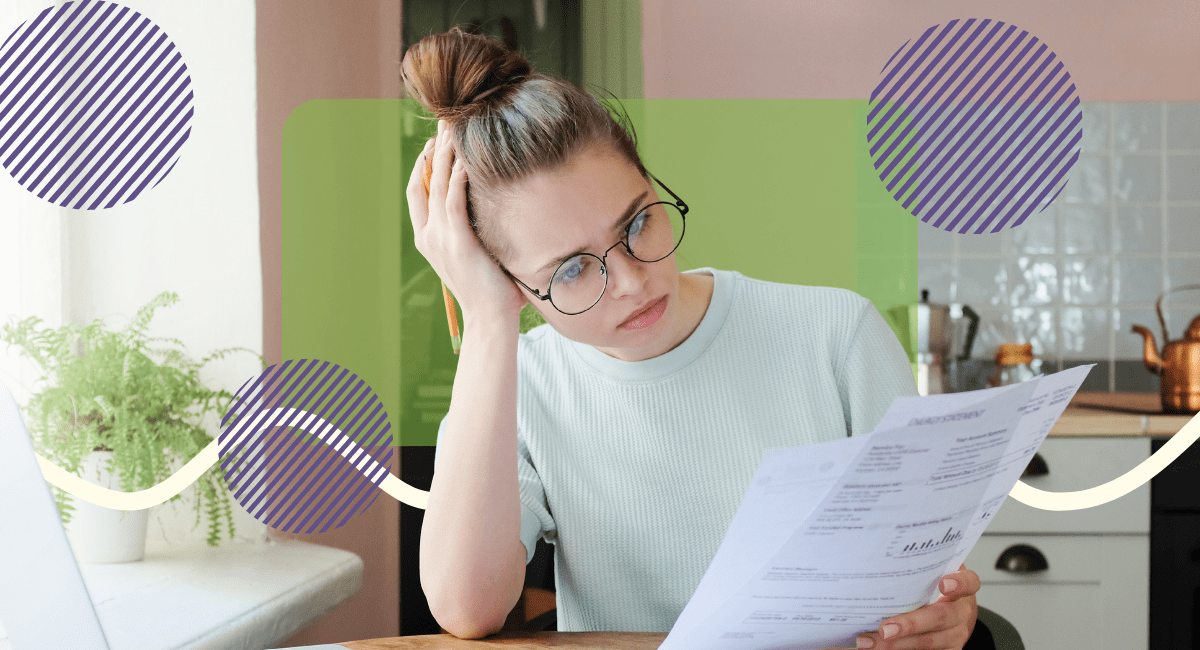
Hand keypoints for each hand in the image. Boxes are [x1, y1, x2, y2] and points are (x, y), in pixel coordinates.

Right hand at [406, 119, 526, 324]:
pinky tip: (468, 162)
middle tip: (445, 124)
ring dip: (447, 157)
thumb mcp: (475, 254)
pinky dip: (458, 180)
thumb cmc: (491, 290)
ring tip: (456, 132)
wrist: (489, 320)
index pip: (417, 193)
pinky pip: (453, 202)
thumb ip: (473, 230)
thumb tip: (492, 208)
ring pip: (438, 186)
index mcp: (427, 239)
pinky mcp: (458, 243)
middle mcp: (428, 236)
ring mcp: (440, 239)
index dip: (423, 165)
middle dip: (434, 151)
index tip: (435, 143)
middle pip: (423, 182)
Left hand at [846, 564, 980, 649]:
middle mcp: (962, 612)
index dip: (958, 583)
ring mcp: (957, 634)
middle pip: (940, 617)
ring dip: (896, 644)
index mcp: (962, 588)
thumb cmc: (938, 589)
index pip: (969, 582)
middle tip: (885, 629)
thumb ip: (919, 570)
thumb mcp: (935, 574)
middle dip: (910, 624)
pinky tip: (877, 649)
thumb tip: (881, 563)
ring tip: (869, 642)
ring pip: (928, 642)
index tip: (943, 584)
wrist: (956, 613)